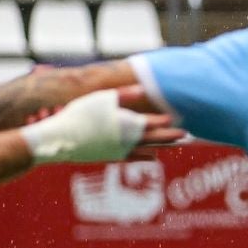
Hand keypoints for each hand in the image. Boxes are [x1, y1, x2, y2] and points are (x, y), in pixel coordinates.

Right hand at [21, 90, 176, 164]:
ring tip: (178, 144)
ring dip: (164, 145)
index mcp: (128, 124)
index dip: (165, 120)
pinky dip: (146, 157)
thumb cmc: (78, 114)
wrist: (60, 139)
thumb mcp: (101, 99)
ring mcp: (121, 151)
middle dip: (171, 135)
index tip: (177, 117)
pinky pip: (134, 158)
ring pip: (148, 148)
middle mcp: (129, 139)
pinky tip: (155, 157)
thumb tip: (145, 89)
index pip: (153, 122)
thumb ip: (124, 95)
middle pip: (156, 137)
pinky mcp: (112, 158)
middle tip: (187, 134)